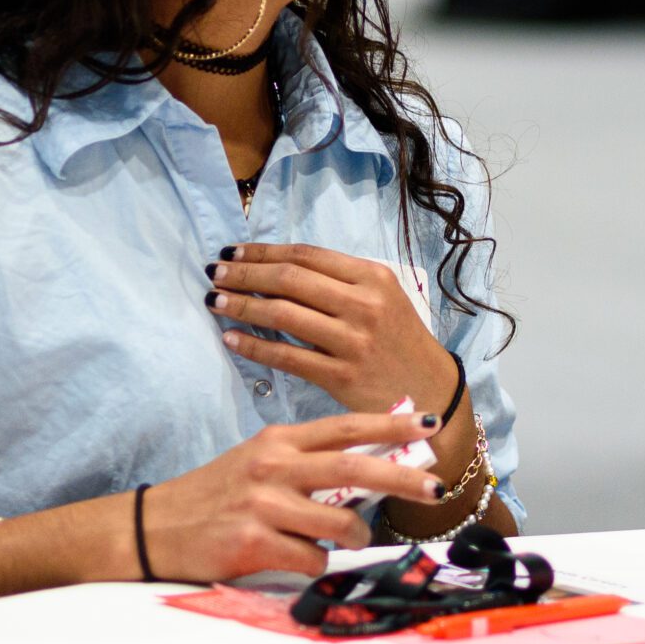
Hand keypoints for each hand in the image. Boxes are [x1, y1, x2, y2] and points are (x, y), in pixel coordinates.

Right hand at [142, 412, 442, 580]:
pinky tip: (296, 558)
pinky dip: (314, 563)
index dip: (391, 424)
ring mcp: (264, 504)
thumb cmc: (216, 497)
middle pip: (353, 467)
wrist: (153, 528)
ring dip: (354, 537)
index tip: (429, 423)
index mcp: (279, 441)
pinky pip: (310, 558)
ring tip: (347, 540)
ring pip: (339, 523)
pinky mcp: (253, 542)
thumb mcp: (260, 463)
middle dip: (401, 477)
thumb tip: (368, 468)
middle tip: (435, 487)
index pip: (345, 427)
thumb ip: (307, 462)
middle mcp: (274, 465)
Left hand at [205, 244, 451, 413]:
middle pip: (290, 280)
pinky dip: (254, 346)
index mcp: (373, 277)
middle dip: (245, 274)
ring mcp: (353, 340)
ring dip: (241, 305)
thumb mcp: (383, 298)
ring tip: (215, 301)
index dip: (263, 252)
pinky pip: (286, 356)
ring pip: (283, 314)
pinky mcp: (341, 375)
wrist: (430, 390)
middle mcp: (364, 304)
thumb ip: (340, 282)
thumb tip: (278, 269)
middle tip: (214, 274)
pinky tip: (231, 338)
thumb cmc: (399, 341)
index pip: (307, 255)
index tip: (233, 253)